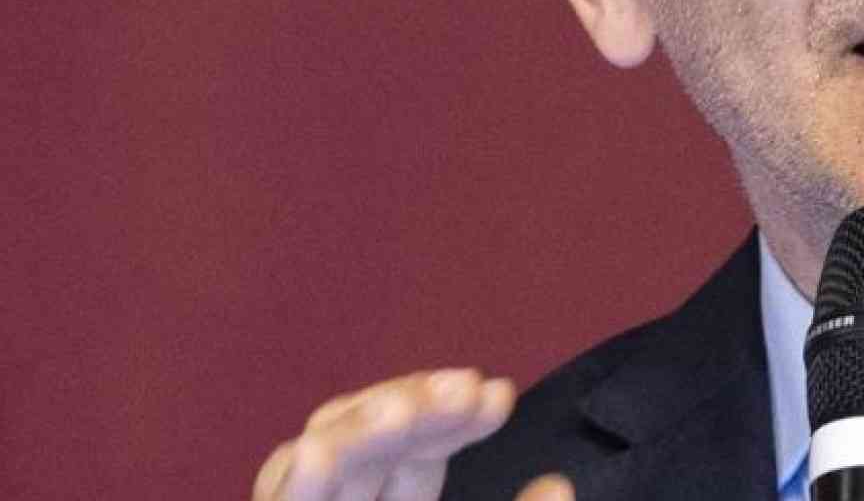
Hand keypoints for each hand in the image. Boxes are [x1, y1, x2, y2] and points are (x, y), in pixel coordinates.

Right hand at [252, 368, 566, 500]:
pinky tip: (313, 455)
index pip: (414, 453)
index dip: (450, 417)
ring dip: (358, 432)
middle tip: (467, 387)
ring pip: (313, 462)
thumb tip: (559, 485)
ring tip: (400, 413)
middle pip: (366, 443)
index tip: (497, 392)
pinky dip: (296, 486)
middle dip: (413, 408)